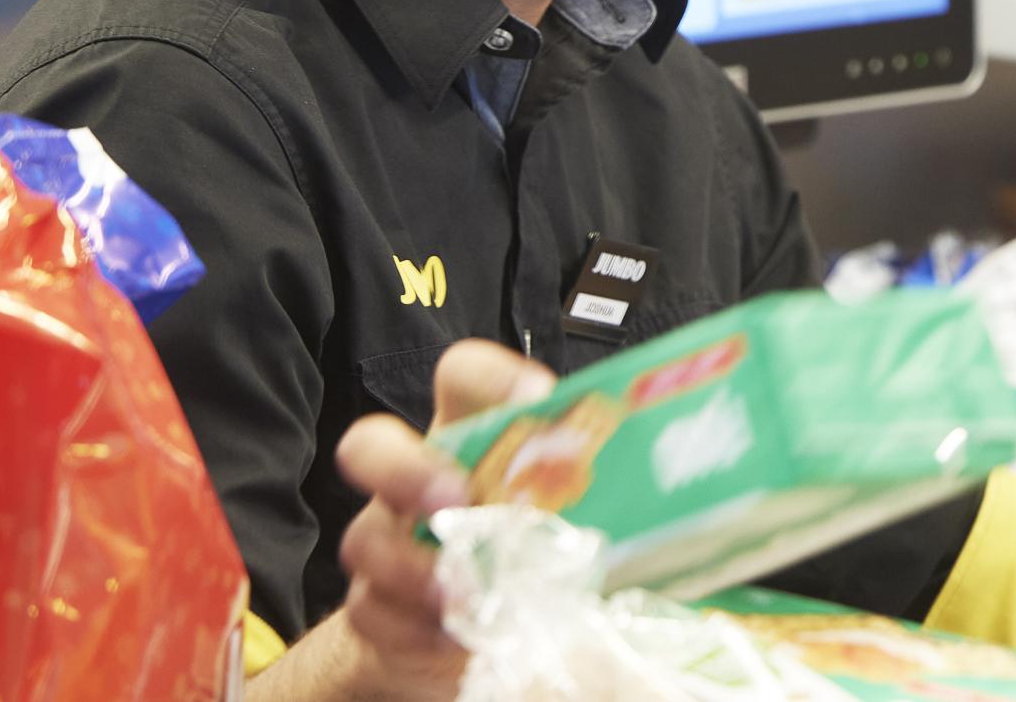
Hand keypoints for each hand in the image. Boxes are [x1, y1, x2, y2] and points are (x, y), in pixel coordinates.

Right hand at [257, 341, 552, 700]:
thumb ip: (582, 489)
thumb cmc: (522, 555)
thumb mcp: (558, 511)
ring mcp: (387, 544)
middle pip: (371, 445)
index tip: (536, 398)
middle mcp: (417, 483)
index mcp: (467, 440)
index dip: (490, 377)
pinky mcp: (375, 609)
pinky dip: (416, 627)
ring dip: (414, 565)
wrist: (464, 637)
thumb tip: (650, 484)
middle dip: (407, 467)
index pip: (462, 378)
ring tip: (466, 588)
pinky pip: (372, 612)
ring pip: (364, 538)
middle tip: (456, 496)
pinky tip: (455, 634)